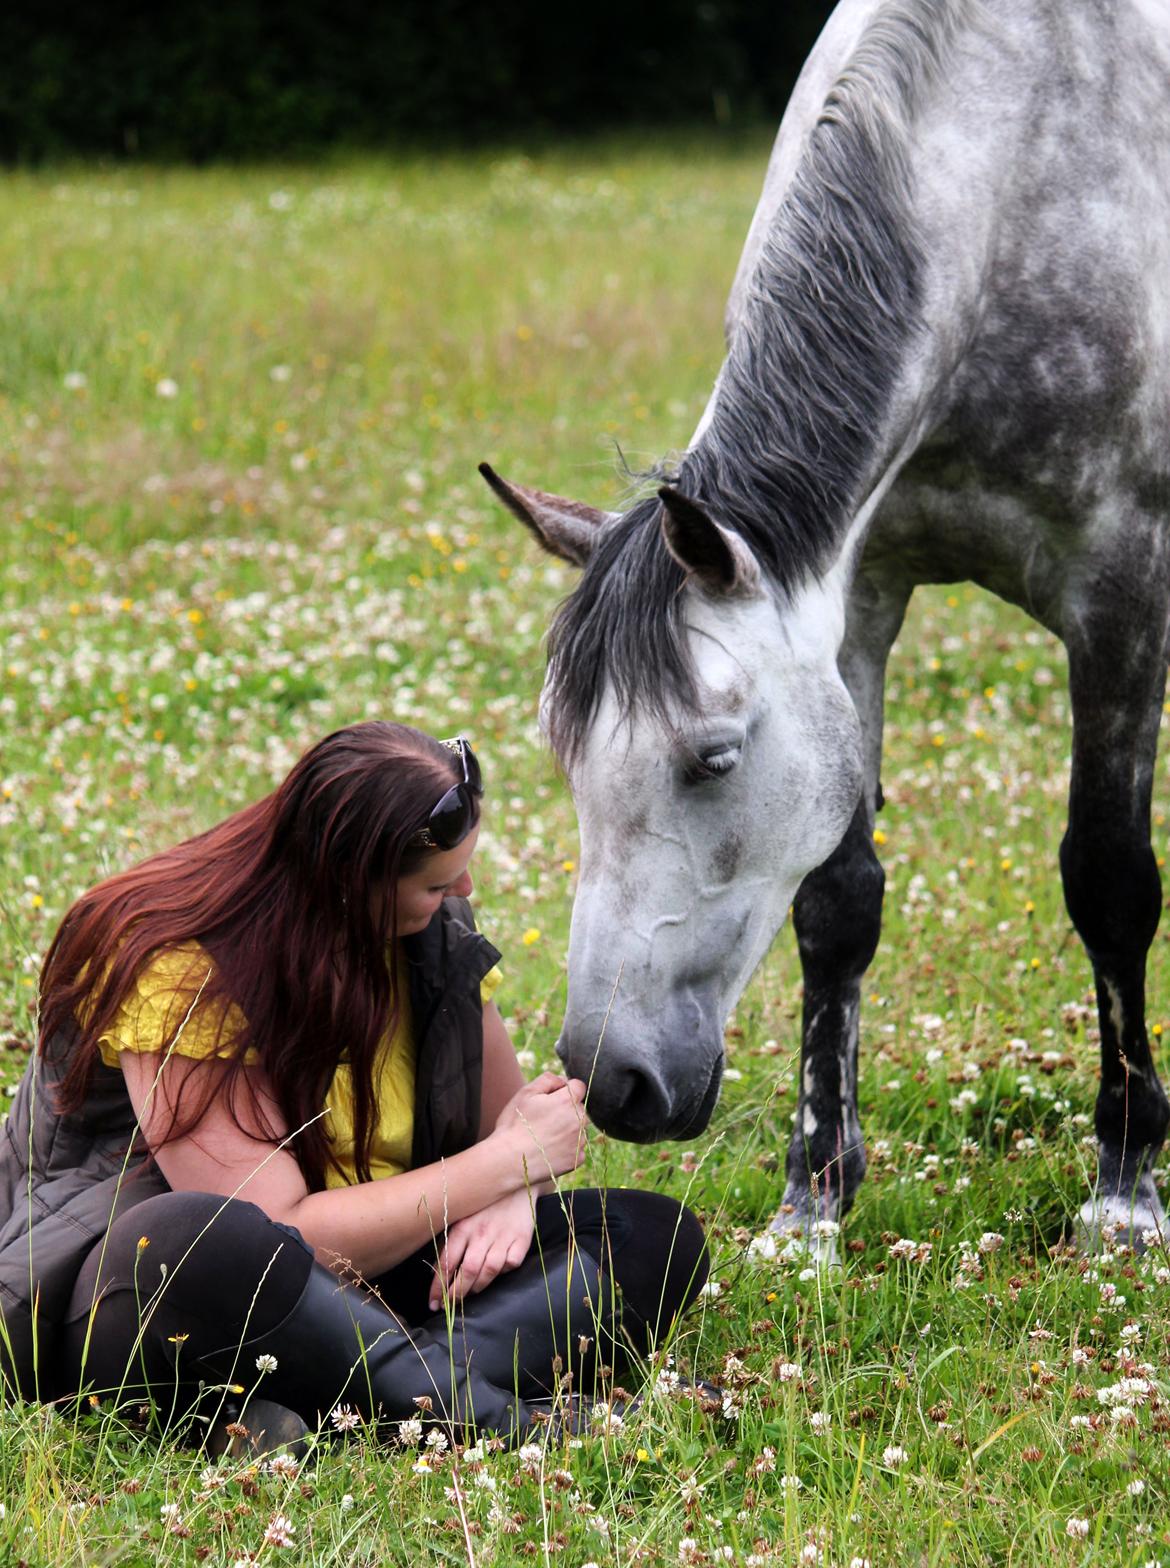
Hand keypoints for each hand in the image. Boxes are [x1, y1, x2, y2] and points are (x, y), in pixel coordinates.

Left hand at [430, 1188, 535, 1309]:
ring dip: (477, 1288)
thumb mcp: (462, 1215)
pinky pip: (511, 1264)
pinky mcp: (522, 1238)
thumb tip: (438, 1270)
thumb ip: (451, 1240)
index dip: (438, 1286)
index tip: (433, 1302)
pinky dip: (503, 1273)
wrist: (516, 1179)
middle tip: (448, 1306)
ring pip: (489, 1272)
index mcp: (464, 1226)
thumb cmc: (483, 1202)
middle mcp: (483, 1232)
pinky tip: (495, 1273)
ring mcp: (504, 1236)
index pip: (447, 1262)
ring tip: (469, 1294)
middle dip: (456, 1294)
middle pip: (468, 1272)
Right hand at [493, 1073, 588, 1185]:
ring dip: (567, 1129)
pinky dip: (566, 1148)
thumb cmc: (515, 1125)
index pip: (578, 1086)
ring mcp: (579, 1141)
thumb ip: (548, 1079)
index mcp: (567, 1101)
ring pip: (578, 1128)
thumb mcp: (525, 1093)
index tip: (549, 1100)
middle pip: (578, 1108)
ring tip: (543, 1137)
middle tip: (542, 1120)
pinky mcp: (577, 1159)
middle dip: (565, 1110)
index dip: (563, 1090)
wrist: (509, 1161)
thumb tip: (563, 1080)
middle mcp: (579, 1120)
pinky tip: (549, 1150)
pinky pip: (577, 1148)